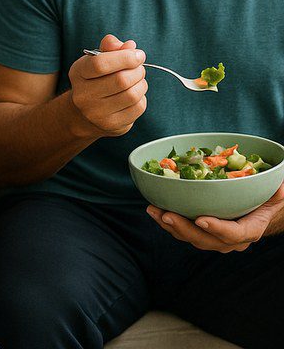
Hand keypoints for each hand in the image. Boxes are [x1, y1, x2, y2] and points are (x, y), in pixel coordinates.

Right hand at [68, 34, 146, 137]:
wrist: (83, 114)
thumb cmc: (94, 80)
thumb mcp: (95, 60)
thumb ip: (110, 47)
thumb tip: (129, 45)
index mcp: (78, 74)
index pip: (100, 64)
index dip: (124, 57)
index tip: (138, 54)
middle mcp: (84, 95)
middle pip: (121, 80)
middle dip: (137, 70)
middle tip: (139, 67)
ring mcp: (97, 113)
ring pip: (132, 95)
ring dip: (141, 84)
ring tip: (137, 80)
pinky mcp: (113, 125)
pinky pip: (138, 108)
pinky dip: (142, 98)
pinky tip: (134, 95)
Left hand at [147, 183, 283, 251]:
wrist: (259, 210)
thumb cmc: (265, 199)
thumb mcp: (275, 194)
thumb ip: (276, 191)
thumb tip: (280, 185)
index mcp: (250, 229)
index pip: (234, 234)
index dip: (218, 229)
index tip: (201, 219)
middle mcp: (231, 239)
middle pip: (206, 239)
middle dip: (184, 228)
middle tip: (166, 215)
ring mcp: (215, 238)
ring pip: (191, 237)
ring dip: (170, 226)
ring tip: (153, 211)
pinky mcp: (202, 232)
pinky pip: (184, 232)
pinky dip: (168, 223)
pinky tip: (154, 211)